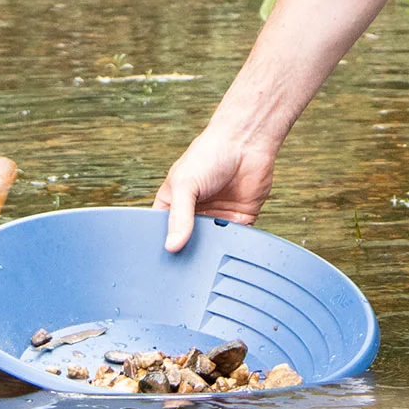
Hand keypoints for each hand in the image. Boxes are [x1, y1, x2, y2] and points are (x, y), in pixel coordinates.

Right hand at [153, 122, 277, 248]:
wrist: (245, 142)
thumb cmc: (210, 152)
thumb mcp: (185, 183)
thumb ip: (179, 216)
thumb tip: (172, 245)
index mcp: (173, 203)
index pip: (162, 232)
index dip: (162, 245)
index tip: (164, 259)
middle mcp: (195, 214)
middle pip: (187, 244)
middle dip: (188, 253)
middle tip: (186, 266)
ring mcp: (217, 218)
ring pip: (211, 246)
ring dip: (210, 251)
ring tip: (206, 257)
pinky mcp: (240, 220)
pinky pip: (235, 241)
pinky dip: (233, 245)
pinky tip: (228, 247)